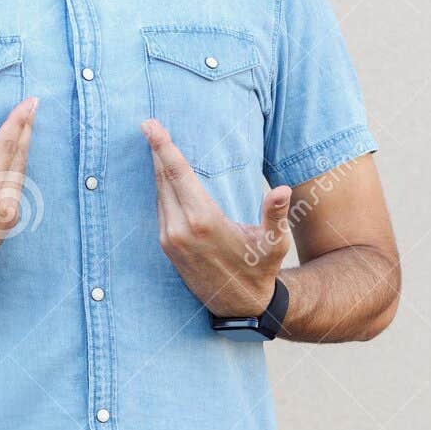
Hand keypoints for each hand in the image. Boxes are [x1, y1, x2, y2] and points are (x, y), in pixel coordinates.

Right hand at [0, 96, 37, 309]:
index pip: (4, 148)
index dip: (16, 122)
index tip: (28, 103)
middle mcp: (1, 204)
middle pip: (19, 156)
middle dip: (27, 128)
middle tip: (34, 104)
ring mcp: (8, 216)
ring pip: (21, 172)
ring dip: (24, 146)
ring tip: (28, 125)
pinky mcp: (7, 225)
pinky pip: (18, 186)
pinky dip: (20, 166)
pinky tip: (17, 158)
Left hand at [141, 117, 292, 317]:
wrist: (240, 306)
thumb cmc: (261, 270)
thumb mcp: (274, 244)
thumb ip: (275, 215)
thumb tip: (282, 190)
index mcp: (203, 220)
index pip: (178, 174)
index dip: (164, 146)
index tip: (150, 125)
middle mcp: (180, 228)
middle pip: (163, 179)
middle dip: (156, 150)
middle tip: (148, 123)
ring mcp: (170, 239)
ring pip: (159, 193)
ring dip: (157, 168)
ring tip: (156, 143)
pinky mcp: (167, 246)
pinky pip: (160, 208)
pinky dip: (160, 188)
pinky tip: (162, 175)